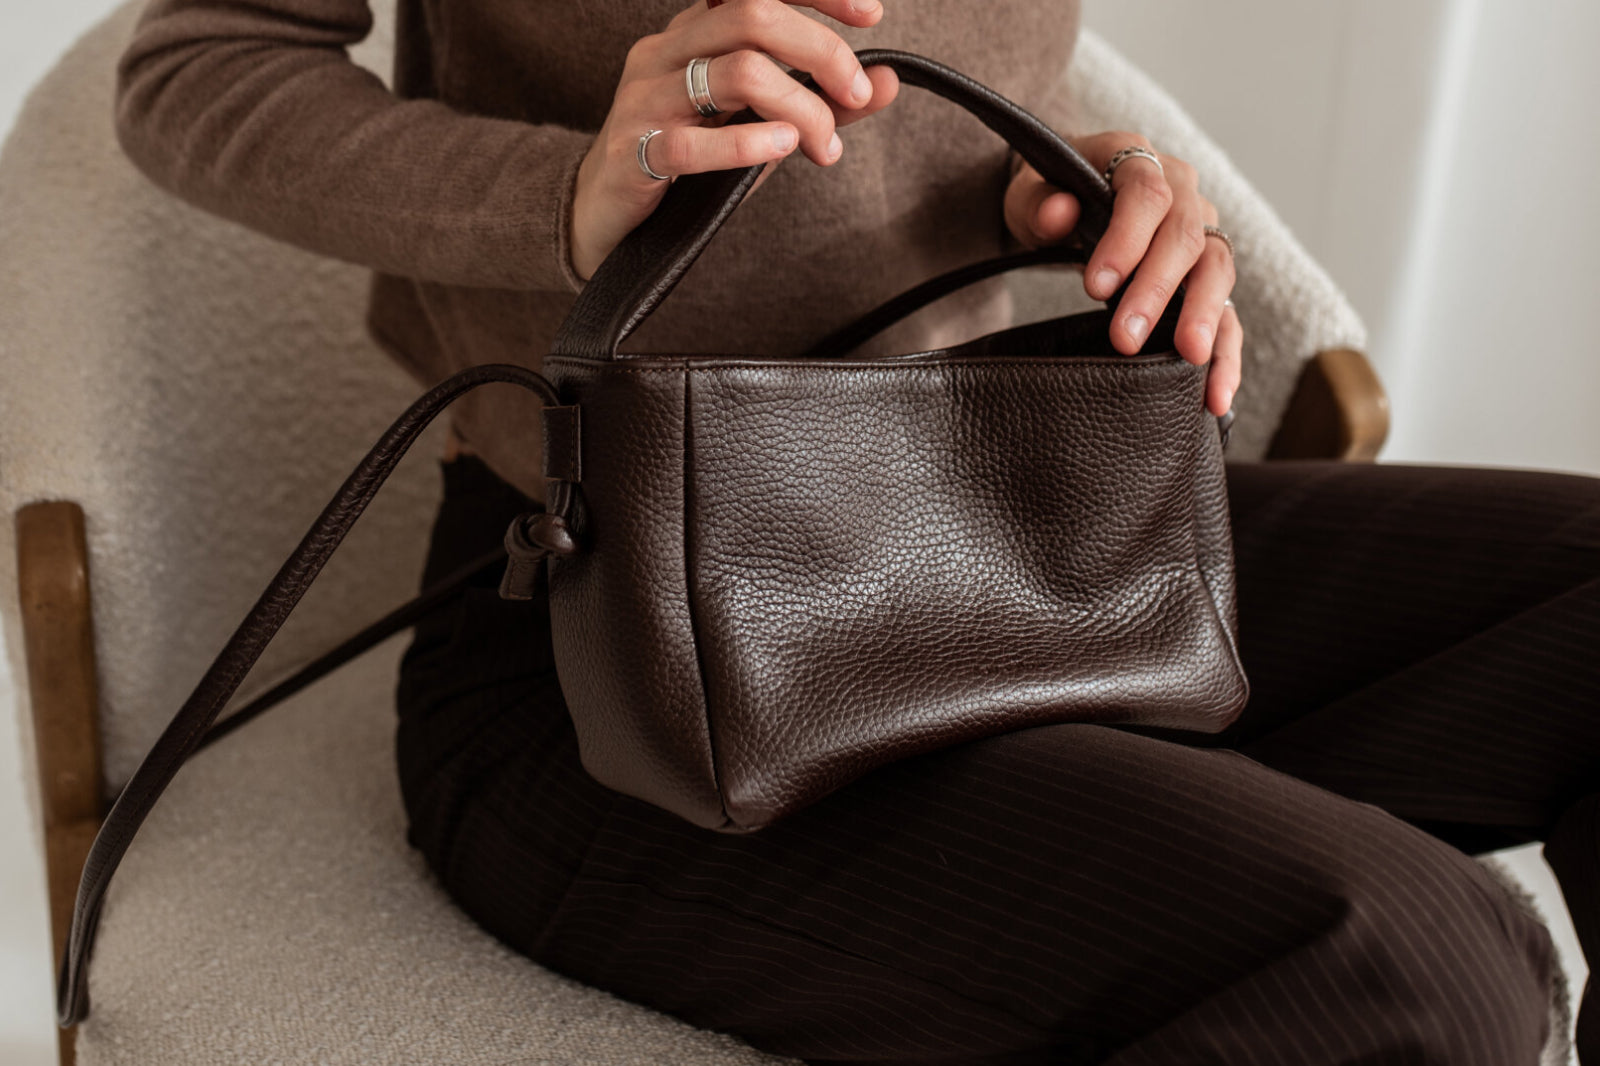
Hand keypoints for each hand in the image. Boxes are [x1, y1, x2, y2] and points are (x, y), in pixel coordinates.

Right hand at [569, 0, 901, 280]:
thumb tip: (888, 82)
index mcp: (694, 32)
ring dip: (800, 108)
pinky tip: (783, 148)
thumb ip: (821, 103)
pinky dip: (746, 143)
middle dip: (822, 51)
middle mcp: (666, 51)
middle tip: (857, 94)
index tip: (870, 14)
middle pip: (753, 16)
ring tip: (825, 148)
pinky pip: (690, 141)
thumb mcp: (759, 126)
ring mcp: (644, 99)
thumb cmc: (686, 168)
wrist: (602, 218)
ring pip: (736, 72)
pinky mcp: (632, 151)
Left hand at [1002, 132, 1241, 416]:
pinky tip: (1216, 394)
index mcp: (1138, 160)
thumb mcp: (1029, 191)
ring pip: (1216, 271)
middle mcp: (1182, 192)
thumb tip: (1059, 213)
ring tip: (1191, 360)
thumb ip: (1040, 202)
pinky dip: (1225, 353)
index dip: (1126, 239)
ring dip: (1204, 318)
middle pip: (1185, 238)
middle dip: (1157, 292)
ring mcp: (1201, 233)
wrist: (1068, 200)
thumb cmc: (1050, 194)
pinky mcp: (1206, 277)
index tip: (1096, 286)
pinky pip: (1227, 312)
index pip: (1146, 194)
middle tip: (1126, 339)